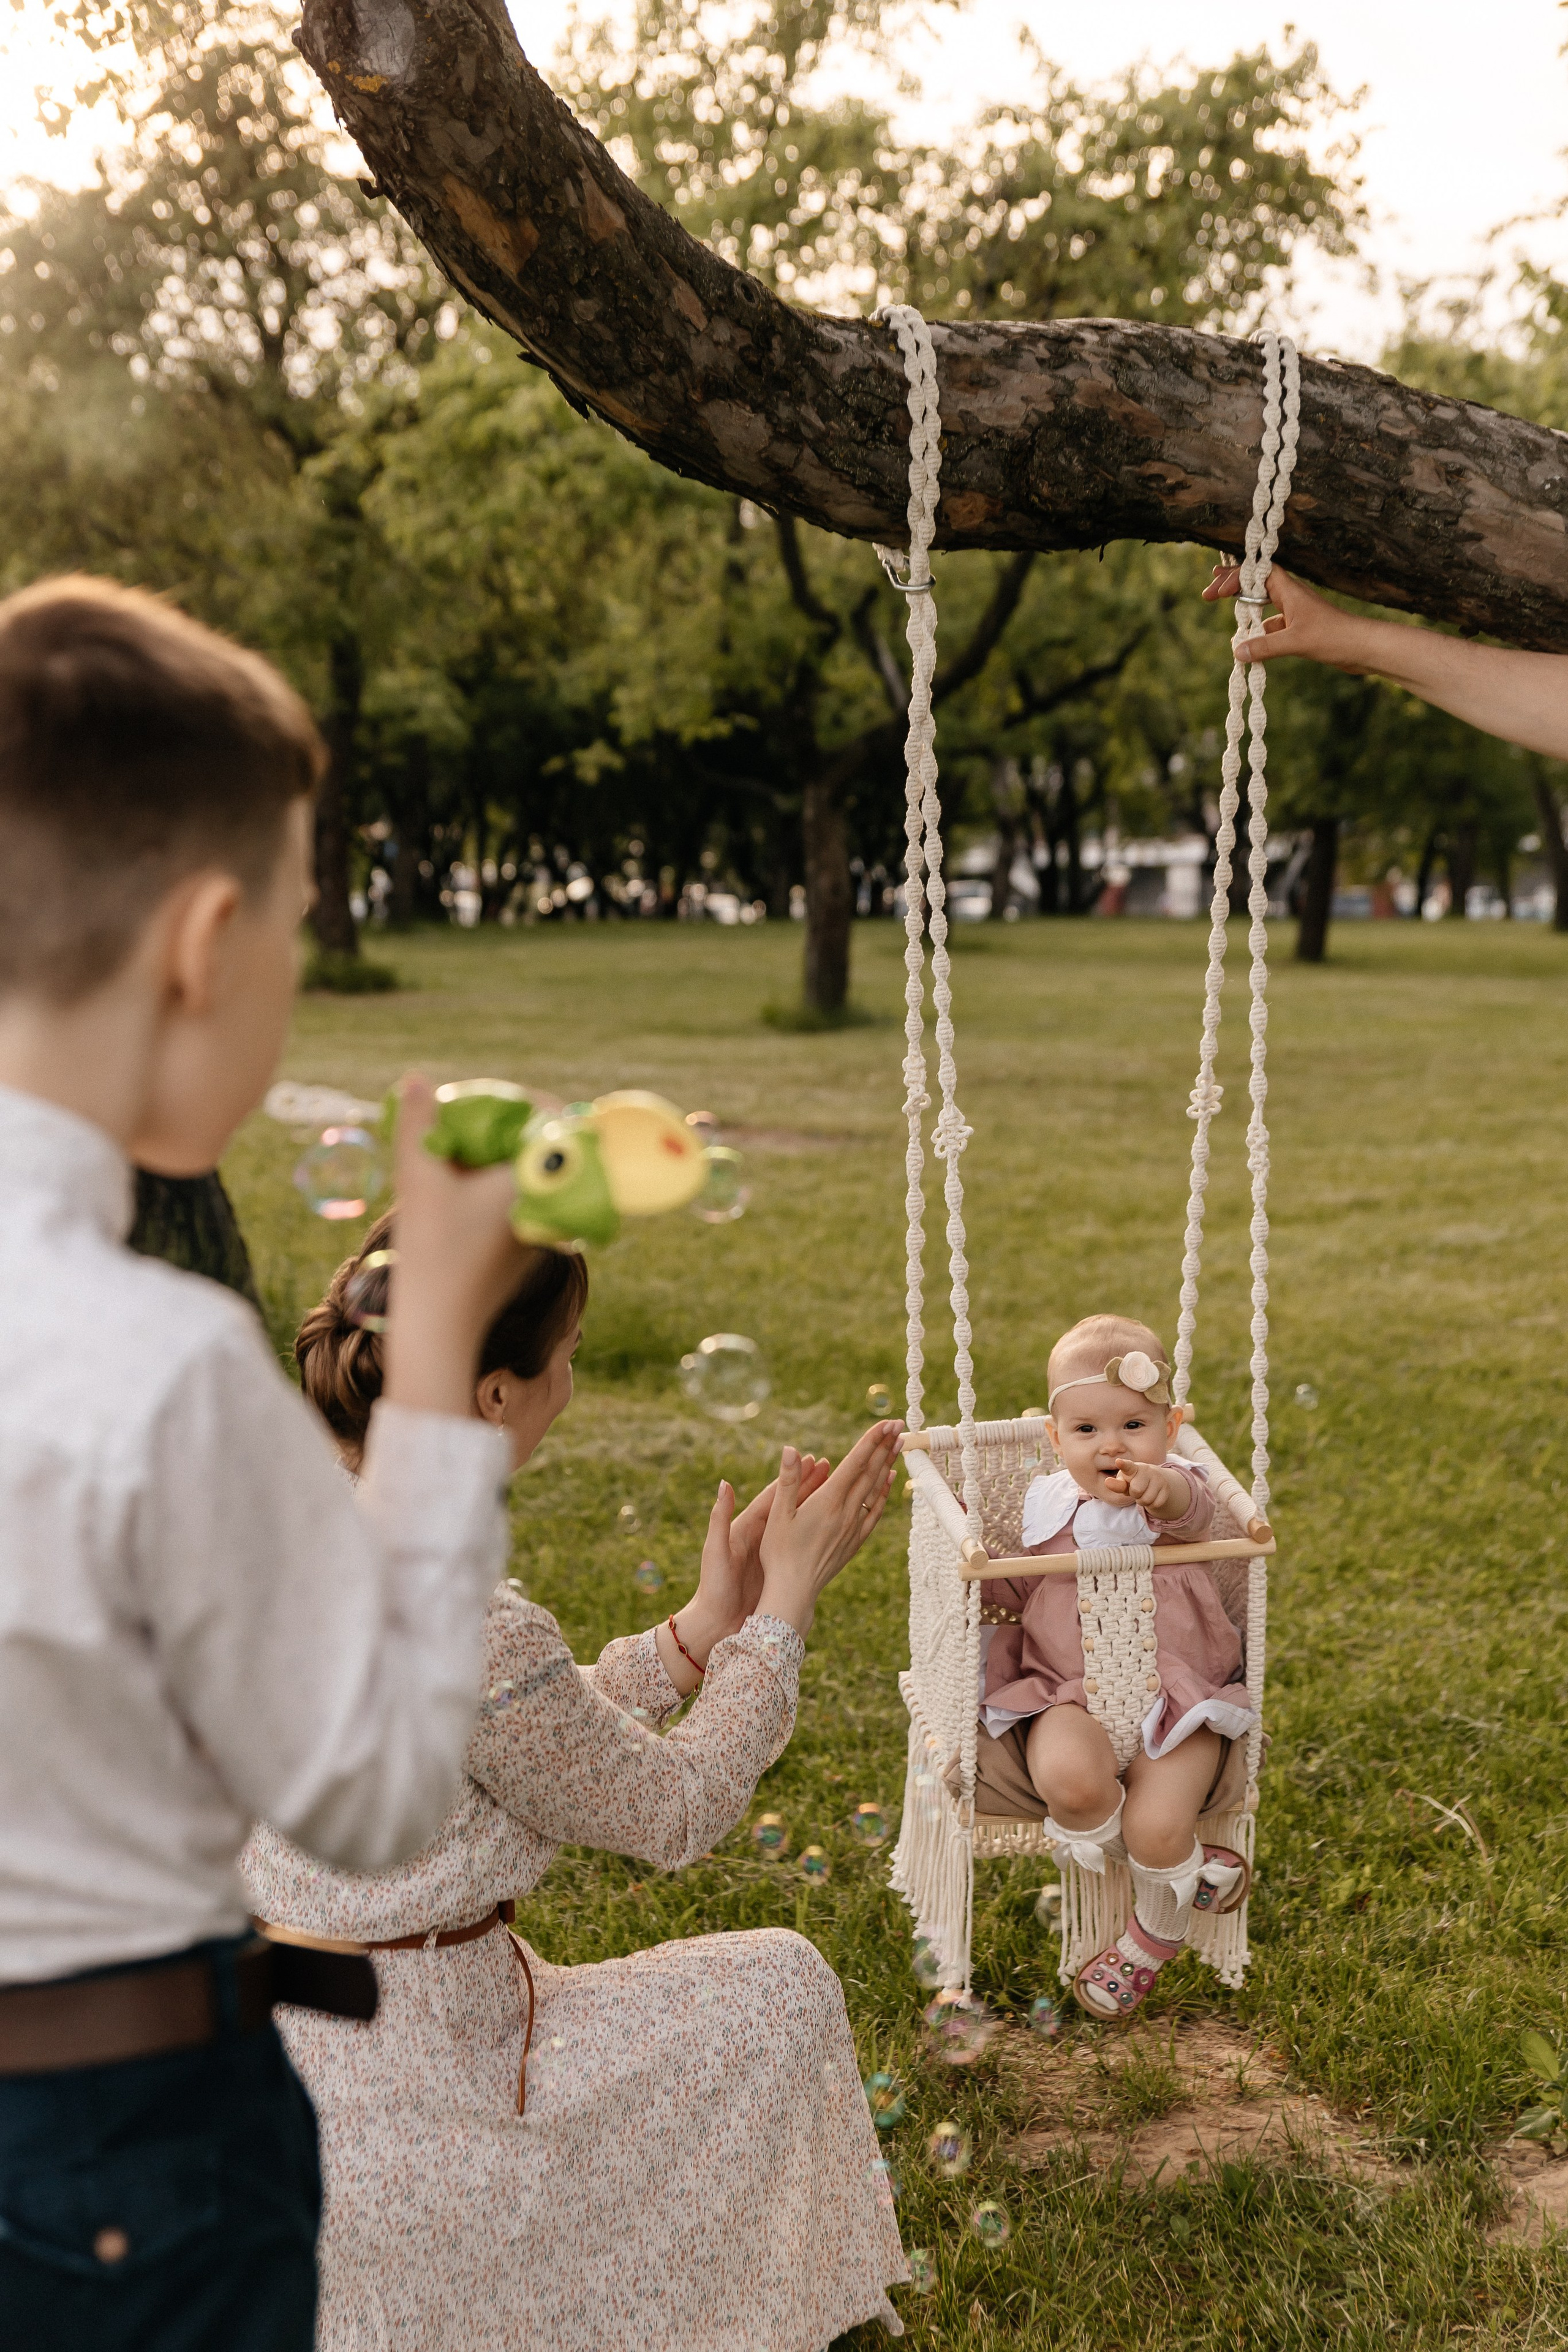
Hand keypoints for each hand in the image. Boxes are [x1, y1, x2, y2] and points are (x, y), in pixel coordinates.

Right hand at [380, 1073, 529, 1419]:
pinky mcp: (529, 1248)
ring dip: (501, 1156)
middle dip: (508, 1127)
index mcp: (537, 1180)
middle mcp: (551, 1203)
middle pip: (545, 1145)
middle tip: (467, 1120)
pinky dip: (499, 1185)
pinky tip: (461, 1188)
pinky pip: (524, 1200)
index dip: (525, 1100)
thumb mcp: (419, 1179)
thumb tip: (417, 1078)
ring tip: (458, 1150)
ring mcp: (544, 1228)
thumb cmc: (433, 1251)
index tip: (489, 1100)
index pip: (557, 1118)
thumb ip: (419, 1124)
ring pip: (533, 1175)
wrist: (442, 1327)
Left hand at [654, 1457, 832, 1695]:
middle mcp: (761, 1536)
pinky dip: (816, 1533)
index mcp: (746, 1527)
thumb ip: (719, 1518)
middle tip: (832, 1466)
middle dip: (810, 1485)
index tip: (812, 1459)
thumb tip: (724, 1483)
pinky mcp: (779, 1570)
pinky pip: (801, 1547)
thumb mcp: (715, 1551)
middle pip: (790, 1504)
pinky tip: (833, 1526)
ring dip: (817, 1505)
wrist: (716, 1623)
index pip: (774, 1495)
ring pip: (800, 1524)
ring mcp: (772, 1554)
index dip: (792, 1476)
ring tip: (839, 1489)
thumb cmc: (713, 1588)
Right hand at [756, 1422, 902, 1638]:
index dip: (871, 1440)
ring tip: (899, 1445)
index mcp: (828, 1502)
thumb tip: (790, 1448)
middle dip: (885, 1446)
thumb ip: (788, 1480)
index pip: (855, 1463)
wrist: (794, 1592)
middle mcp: (846, 1512)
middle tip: (900, 1425)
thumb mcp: (777, 1515)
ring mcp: (853, 1528)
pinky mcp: (855, 1542)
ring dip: (887, 1464)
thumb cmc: (779, 1554)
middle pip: (870, 1472)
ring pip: (875, 1490)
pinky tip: (889, 1481)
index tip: (887, 1422)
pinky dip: (884, 1493)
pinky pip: (875, 1512)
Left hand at [1106, 1455, 1184, 1518]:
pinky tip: (1152, 1496)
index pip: (1128, 1467)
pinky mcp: (1166, 1488)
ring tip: (1143, 1494)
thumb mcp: (1124, 1483)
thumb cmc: (1133, 1481)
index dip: (1123, 1465)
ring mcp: (1158, 1478)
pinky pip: (1156, 1504)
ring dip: (1142, 1501)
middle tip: (1136, 1490)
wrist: (1154, 1481)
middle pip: (1136, 1490)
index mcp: (1133, 1468)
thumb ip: (1117, 1484)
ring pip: (1147, 1499)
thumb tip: (1107, 1482)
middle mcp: (1147, 1470)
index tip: (1118, 1462)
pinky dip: (1152, 1504)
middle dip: (1134, 1494)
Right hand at [1203, 563, 1370, 673]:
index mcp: (1289, 590)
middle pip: (1255, 585)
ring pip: (1262, 608)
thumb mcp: (1296, 642)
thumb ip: (1265, 646)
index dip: (1235, 577)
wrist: (1362, 647)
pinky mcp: (1298, 630)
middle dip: (1232, 587)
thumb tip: (1237, 651)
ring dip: (1244, 613)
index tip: (1216, 591)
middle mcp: (1290, 597)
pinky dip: (1258, 635)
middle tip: (1208, 594)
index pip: (1257, 573)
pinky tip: (1248, 648)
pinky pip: (1271, 628)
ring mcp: (1294, 614)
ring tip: (1226, 624)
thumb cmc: (1334, 637)